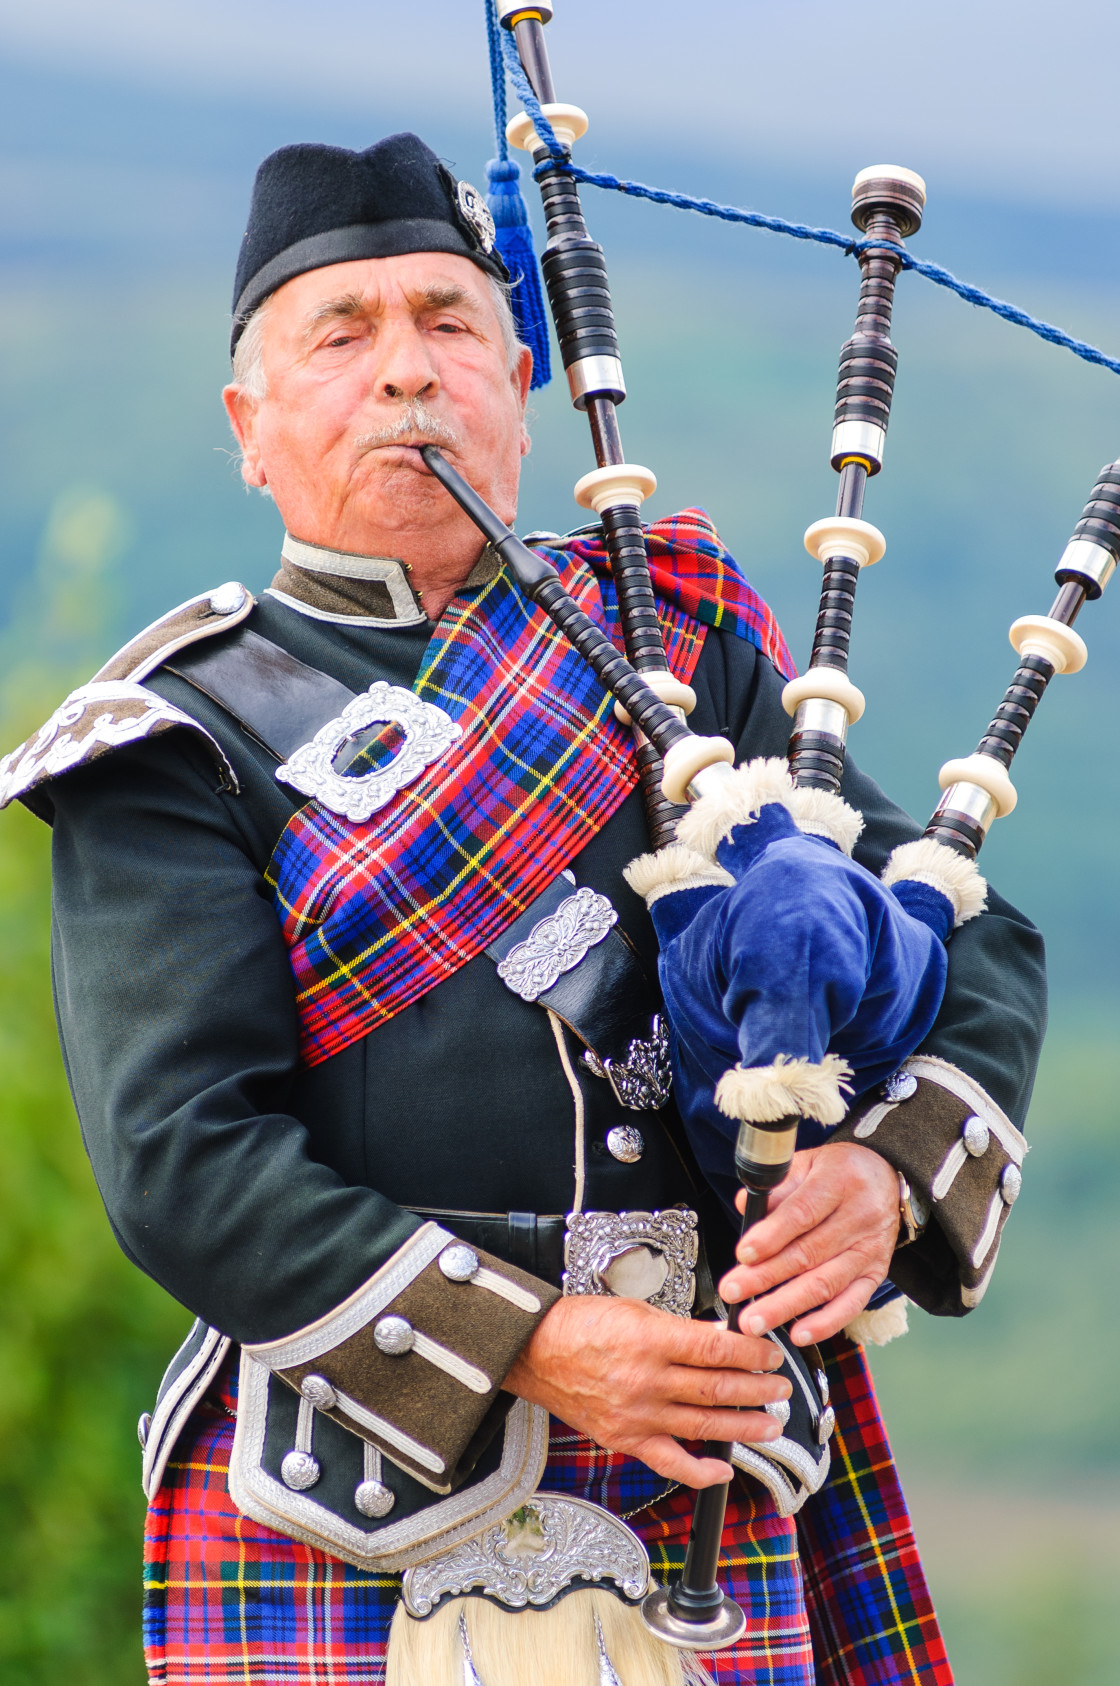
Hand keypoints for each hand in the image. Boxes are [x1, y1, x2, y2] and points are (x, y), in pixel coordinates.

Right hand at [503, 1293, 791, 1486]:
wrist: (535, 1351)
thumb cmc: (579, 1324)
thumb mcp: (635, 1309)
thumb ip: (679, 1329)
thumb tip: (720, 1341)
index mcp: (650, 1340)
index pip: (717, 1349)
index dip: (752, 1354)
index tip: (770, 1355)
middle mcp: (646, 1381)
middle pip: (717, 1388)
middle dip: (757, 1389)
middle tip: (780, 1388)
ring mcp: (638, 1415)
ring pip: (704, 1425)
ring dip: (744, 1426)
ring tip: (771, 1423)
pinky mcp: (626, 1439)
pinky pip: (671, 1462)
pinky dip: (701, 1471)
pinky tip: (726, 1467)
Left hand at [718, 1142, 899, 1346]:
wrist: (887, 1179)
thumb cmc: (838, 1172)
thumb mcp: (808, 1162)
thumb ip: (777, 1185)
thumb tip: (743, 1204)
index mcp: (840, 1181)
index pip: (802, 1213)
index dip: (771, 1236)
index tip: (743, 1255)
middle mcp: (860, 1217)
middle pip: (809, 1253)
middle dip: (767, 1277)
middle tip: (734, 1292)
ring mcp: (870, 1250)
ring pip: (825, 1284)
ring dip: (786, 1306)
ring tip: (754, 1321)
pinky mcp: (876, 1274)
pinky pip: (851, 1304)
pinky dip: (825, 1323)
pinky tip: (798, 1334)